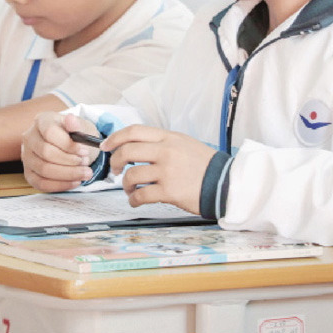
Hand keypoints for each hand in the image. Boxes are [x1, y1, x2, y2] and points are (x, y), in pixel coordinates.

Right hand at [21, 113, 100, 191]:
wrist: (71, 145)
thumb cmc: (75, 135)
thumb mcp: (80, 126)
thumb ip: (76, 125)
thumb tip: (71, 119)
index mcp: (42, 121)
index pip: (50, 132)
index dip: (68, 144)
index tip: (84, 150)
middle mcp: (30, 137)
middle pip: (46, 152)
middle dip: (70, 161)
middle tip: (85, 163)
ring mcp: (27, 156)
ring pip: (44, 170)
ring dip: (68, 174)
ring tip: (84, 173)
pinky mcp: (29, 173)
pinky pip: (41, 183)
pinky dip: (61, 185)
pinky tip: (75, 182)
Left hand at [102, 126, 216, 213]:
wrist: (226, 183)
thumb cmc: (205, 165)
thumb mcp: (184, 143)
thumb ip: (161, 143)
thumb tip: (135, 146)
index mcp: (168, 137)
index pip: (134, 131)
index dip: (115, 138)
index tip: (106, 146)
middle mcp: (166, 151)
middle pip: (127, 151)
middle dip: (114, 161)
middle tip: (115, 170)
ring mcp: (167, 171)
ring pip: (131, 175)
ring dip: (125, 184)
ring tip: (129, 189)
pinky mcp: (169, 191)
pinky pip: (141, 195)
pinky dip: (133, 199)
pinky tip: (136, 201)